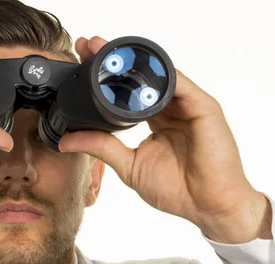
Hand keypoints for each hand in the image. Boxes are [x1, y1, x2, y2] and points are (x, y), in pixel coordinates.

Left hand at [59, 36, 270, 242]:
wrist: (208, 206)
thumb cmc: (177, 190)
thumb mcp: (129, 166)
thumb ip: (101, 148)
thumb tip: (66, 141)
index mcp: (156, 120)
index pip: (129, 92)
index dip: (107, 78)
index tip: (82, 62)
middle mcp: (171, 108)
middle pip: (142, 78)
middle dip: (115, 62)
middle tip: (88, 46)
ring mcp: (188, 106)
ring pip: (159, 75)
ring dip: (133, 62)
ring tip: (106, 50)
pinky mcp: (204, 108)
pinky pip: (181, 85)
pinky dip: (161, 75)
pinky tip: (140, 68)